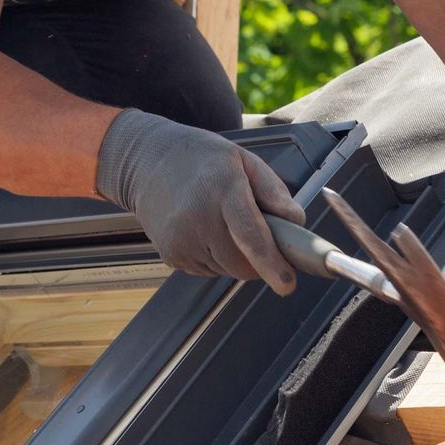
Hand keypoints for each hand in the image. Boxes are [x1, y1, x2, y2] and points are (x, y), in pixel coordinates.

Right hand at [95, 109, 304, 294]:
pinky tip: (203, 230)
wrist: (148, 161)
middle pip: (241, 265)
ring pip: (225, 271)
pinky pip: (206, 270)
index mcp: (222, 190)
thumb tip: (296, 222)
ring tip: (221, 223)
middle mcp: (197, 218)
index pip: (250, 235)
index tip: (287, 284)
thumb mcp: (244, 160)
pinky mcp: (170, 255)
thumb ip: (274, 191)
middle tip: (255, 235)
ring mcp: (180, 240)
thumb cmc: (203, 160)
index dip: (271, 263)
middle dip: (257, 261)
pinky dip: (214, 258)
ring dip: (234, 258)